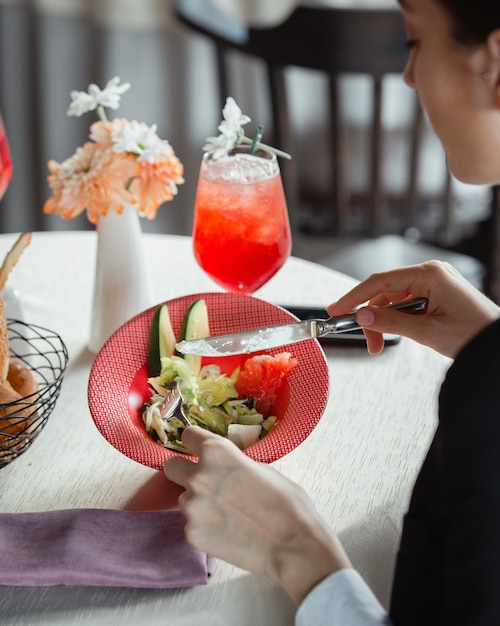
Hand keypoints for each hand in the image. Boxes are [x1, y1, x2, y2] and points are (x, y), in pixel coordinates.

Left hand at [164, 426, 350, 605]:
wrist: (292, 545)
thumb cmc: (286, 503)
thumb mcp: (261, 467)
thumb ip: (234, 462)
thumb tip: (224, 465)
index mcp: (217, 452)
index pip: (187, 436)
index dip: (194, 443)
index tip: (197, 450)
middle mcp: (198, 476)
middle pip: (171, 466)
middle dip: (184, 471)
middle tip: (204, 482)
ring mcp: (192, 507)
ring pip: (183, 498)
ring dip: (197, 502)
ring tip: (226, 513)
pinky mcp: (191, 534)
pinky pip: (191, 524)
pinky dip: (205, 526)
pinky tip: (227, 531)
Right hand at [327, 260, 499, 357]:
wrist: (497, 344)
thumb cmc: (474, 334)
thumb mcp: (427, 332)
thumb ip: (391, 322)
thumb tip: (362, 316)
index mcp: (430, 274)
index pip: (380, 282)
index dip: (354, 296)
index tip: (336, 309)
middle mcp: (430, 273)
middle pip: (384, 292)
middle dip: (371, 317)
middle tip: (369, 342)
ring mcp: (433, 282)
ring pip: (392, 300)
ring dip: (383, 321)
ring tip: (380, 344)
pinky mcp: (435, 293)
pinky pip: (405, 303)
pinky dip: (396, 319)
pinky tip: (397, 333)